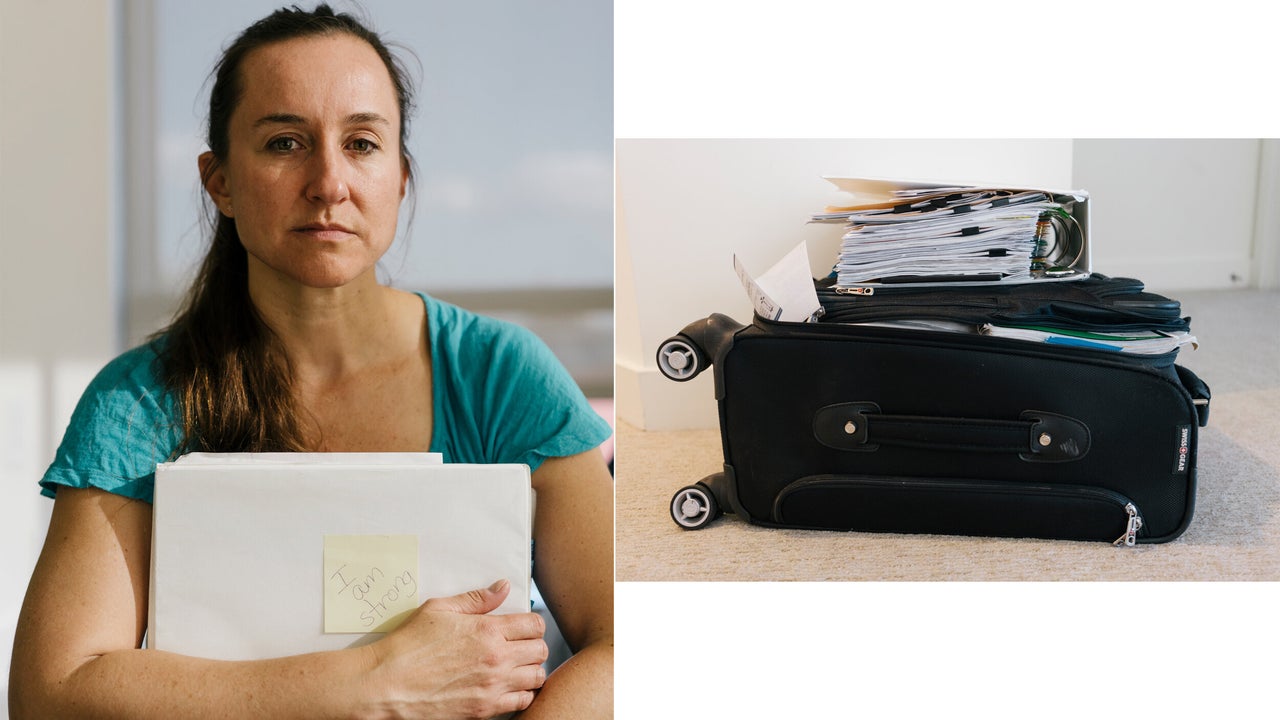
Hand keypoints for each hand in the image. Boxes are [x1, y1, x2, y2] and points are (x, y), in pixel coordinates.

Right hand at [360, 580, 548, 719]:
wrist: (387, 684)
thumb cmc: (408, 646)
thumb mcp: (440, 610)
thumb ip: (477, 599)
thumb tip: (502, 588)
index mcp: (487, 631)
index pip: (534, 625)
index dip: (532, 624)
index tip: (523, 626)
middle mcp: (496, 659)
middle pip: (540, 650)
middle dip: (534, 645)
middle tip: (520, 645)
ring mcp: (492, 686)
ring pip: (536, 676)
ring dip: (531, 669)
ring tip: (517, 666)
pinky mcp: (484, 709)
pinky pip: (522, 701)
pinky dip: (522, 693)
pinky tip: (509, 686)